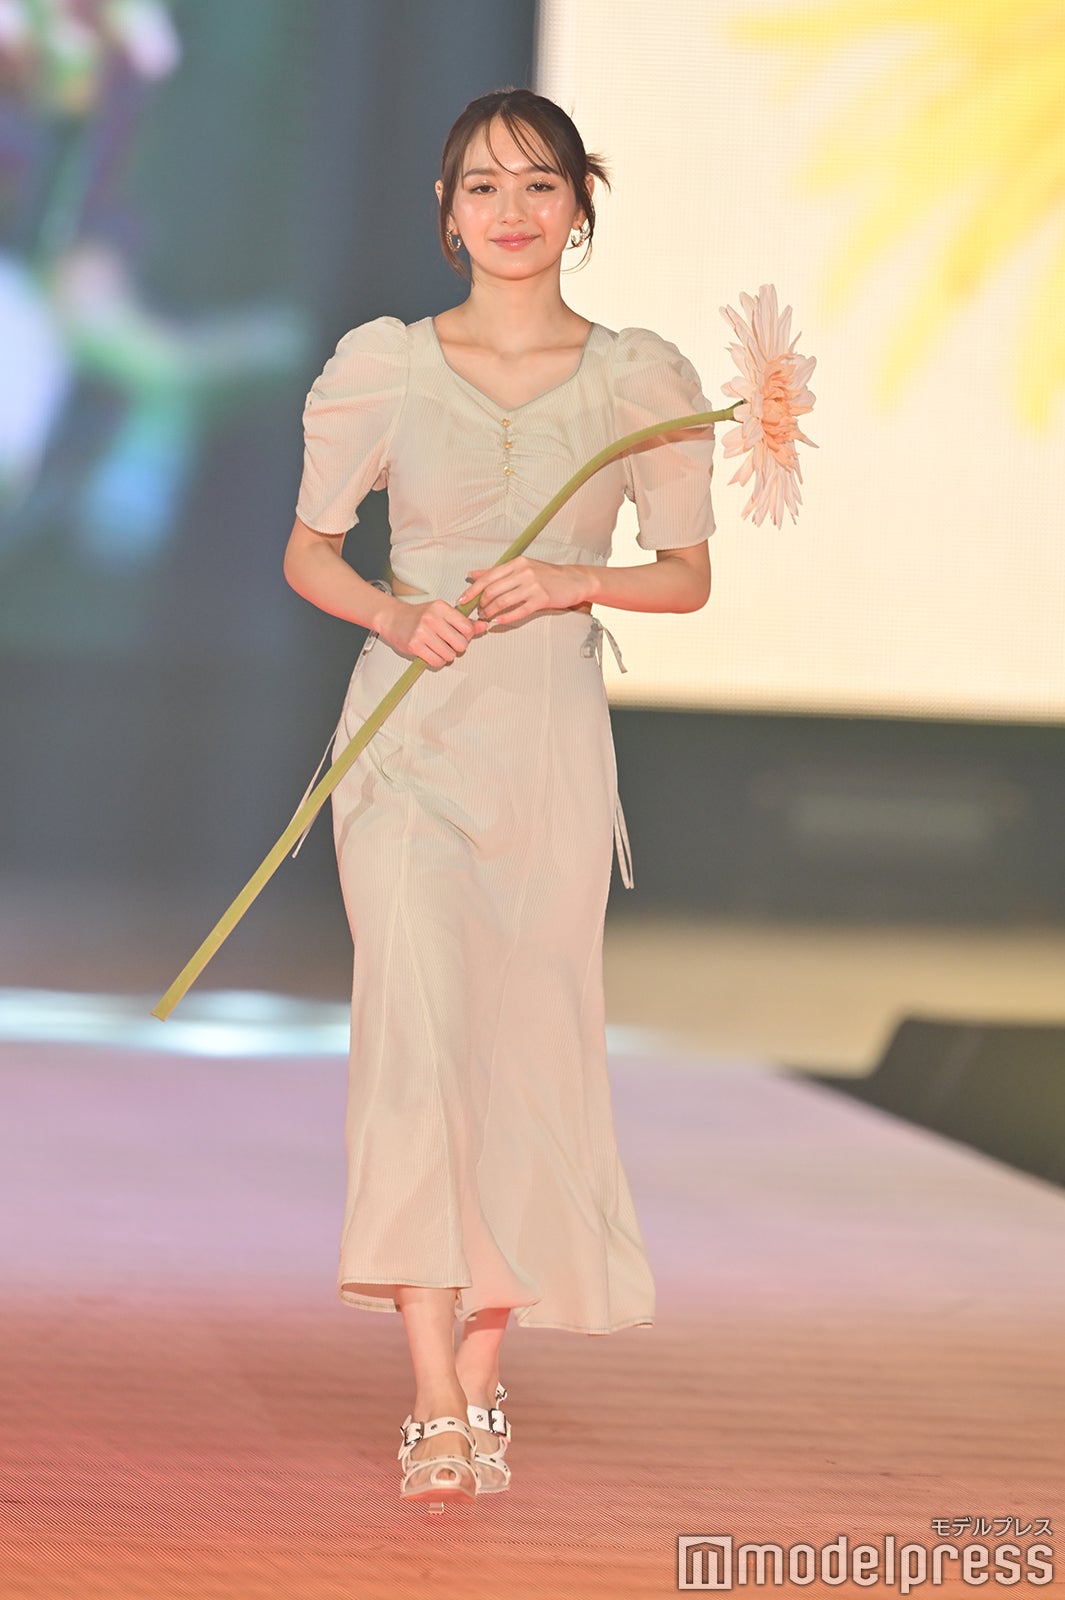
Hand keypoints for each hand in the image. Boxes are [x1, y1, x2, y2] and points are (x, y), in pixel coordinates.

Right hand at [377, 595, 487, 668]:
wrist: (392, 618)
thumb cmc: (419, 616)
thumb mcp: (442, 613)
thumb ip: (464, 622)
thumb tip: (484, 626)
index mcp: (441, 607)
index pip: (467, 628)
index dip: (466, 636)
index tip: (459, 635)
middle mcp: (432, 618)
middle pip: (461, 644)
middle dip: (457, 648)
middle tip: (448, 643)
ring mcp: (422, 632)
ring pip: (449, 655)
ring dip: (446, 656)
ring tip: (438, 648)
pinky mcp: (414, 645)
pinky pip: (436, 662)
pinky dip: (437, 661)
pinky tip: (431, 653)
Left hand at [457, 557, 589, 625]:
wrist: (573, 580)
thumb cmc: (546, 574)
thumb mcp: (521, 567)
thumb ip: (496, 572)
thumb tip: (472, 574)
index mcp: (516, 563)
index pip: (488, 577)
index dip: (472, 590)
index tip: (462, 600)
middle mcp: (524, 572)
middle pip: (493, 590)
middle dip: (481, 604)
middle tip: (477, 612)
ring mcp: (533, 585)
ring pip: (503, 601)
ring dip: (490, 612)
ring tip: (485, 617)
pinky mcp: (542, 599)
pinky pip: (519, 611)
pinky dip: (505, 618)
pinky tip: (497, 622)